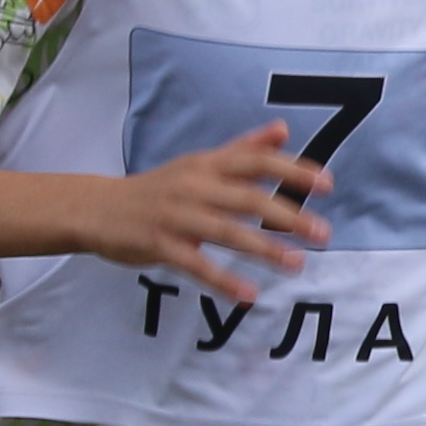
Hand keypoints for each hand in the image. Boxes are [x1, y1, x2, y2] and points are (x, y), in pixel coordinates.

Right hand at [92, 121, 333, 303]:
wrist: (97, 208)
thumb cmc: (158, 187)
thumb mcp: (199, 162)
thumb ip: (243, 149)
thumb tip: (283, 130)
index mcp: (207, 164)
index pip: (256, 162)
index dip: (292, 170)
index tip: (327, 184)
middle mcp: (195, 186)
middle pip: (248, 199)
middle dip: (288, 216)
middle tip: (323, 233)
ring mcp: (176, 216)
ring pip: (227, 233)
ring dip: (264, 249)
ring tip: (296, 265)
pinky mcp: (160, 245)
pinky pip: (196, 265)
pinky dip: (223, 280)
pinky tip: (249, 295)